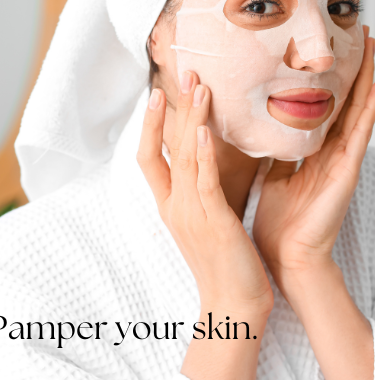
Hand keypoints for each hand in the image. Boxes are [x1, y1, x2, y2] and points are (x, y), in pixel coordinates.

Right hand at [137, 71, 272, 315]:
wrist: (231, 303)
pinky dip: (201, 155)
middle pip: (162, 149)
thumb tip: (202, 164)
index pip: (148, 157)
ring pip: (182, 158)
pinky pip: (203, 183)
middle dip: (169, 110)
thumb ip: (196, 192)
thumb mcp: (201, 221)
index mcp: (168, 204)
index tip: (158, 95)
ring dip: (189, 120)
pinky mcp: (213, 223)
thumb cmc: (221, 260)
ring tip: (198, 87)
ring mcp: (190, 213)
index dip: (150, 125)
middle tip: (181, 75)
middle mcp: (173, 205)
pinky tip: (203, 131)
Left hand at [253, 26, 374, 291]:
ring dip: (365, 76)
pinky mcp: (345, 171)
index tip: (324, 52)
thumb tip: (263, 133)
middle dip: (350, 69)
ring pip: (356, 109)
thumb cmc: (281, 223)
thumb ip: (276, 156)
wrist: (288, 257)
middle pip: (343, 101)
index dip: (325, 81)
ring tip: (371, 41)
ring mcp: (341, 160)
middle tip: (356, 33)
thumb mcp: (273, 179)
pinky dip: (369, 105)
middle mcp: (330, 152)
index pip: (321, 109)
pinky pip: (359, 132)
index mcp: (310, 153)